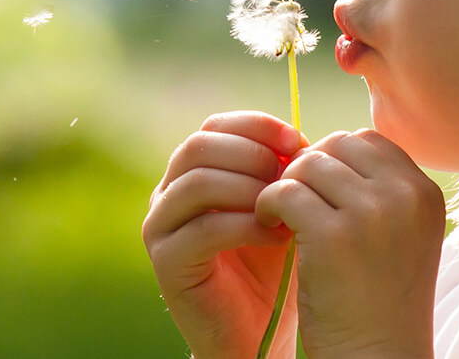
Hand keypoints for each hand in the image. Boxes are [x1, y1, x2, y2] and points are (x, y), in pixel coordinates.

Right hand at [144, 111, 308, 358]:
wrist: (256, 332)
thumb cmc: (272, 269)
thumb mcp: (280, 209)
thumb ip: (281, 174)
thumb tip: (298, 140)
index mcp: (192, 173)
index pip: (214, 126)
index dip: (255, 126)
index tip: (297, 140)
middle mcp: (167, 194)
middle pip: (199, 146)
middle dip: (252, 154)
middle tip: (291, 175)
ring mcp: (160, 228)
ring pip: (198, 182)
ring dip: (249, 189)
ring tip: (286, 208)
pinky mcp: (166, 262)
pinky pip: (204, 229)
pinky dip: (247, 226)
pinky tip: (279, 237)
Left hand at [256, 129, 444, 358]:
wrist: (378, 356)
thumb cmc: (378, 300)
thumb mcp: (397, 236)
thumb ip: (376, 190)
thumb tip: (324, 148)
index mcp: (426, 193)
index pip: (368, 141)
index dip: (333, 160)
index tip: (318, 192)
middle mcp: (406, 196)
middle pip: (337, 145)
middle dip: (307, 169)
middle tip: (293, 202)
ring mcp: (372, 213)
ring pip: (307, 164)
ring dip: (285, 186)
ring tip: (280, 217)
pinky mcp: (334, 235)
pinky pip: (284, 192)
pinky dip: (268, 205)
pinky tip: (271, 228)